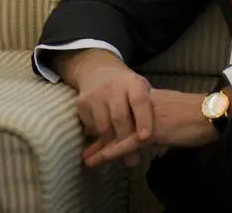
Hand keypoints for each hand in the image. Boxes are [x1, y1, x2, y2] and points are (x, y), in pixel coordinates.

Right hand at [59, 50, 153, 169]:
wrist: (97, 70)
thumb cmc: (126, 87)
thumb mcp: (139, 91)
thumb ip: (145, 112)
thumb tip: (149, 143)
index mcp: (133, 82)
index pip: (139, 100)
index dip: (142, 119)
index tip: (145, 138)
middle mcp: (113, 87)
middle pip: (120, 118)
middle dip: (126, 141)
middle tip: (132, 160)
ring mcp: (95, 95)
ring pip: (104, 128)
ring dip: (112, 146)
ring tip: (119, 156)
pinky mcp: (82, 104)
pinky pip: (92, 129)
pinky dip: (99, 139)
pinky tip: (105, 143)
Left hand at [82, 87, 224, 167]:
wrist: (213, 112)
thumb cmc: (197, 116)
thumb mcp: (173, 117)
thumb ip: (159, 123)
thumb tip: (150, 135)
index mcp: (150, 102)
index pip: (124, 114)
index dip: (110, 127)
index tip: (96, 139)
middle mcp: (145, 106)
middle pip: (117, 122)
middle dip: (101, 138)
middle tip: (86, 151)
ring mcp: (148, 116)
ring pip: (119, 131)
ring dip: (103, 147)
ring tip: (88, 158)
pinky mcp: (154, 128)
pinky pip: (130, 140)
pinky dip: (115, 149)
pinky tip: (104, 157)